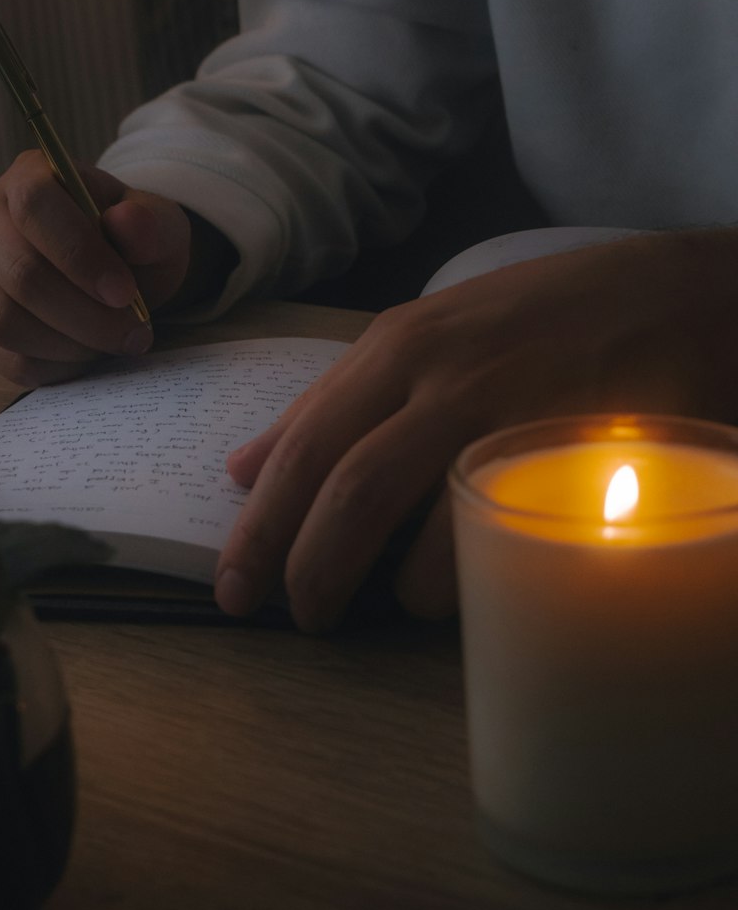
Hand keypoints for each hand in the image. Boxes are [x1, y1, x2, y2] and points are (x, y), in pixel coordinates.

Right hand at [0, 150, 193, 385]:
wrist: (119, 277)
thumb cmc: (133, 243)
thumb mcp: (158, 226)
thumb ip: (150, 224)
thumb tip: (129, 223)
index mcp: (28, 177)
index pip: (33, 205)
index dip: (79, 254)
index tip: (125, 293)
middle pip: (19, 273)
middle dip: (85, 314)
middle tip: (133, 331)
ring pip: (3, 321)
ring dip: (71, 344)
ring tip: (114, 341)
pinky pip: (6, 357)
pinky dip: (57, 366)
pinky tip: (89, 352)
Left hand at [213, 230, 737, 631]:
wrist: (679, 293)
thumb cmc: (542, 323)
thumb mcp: (427, 338)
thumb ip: (334, 401)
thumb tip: (243, 467)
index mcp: (396, 345)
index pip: (303, 444)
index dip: (259, 524)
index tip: (230, 585)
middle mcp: (439, 371)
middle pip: (345, 488)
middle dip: (307, 567)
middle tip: (299, 616)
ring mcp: (505, 407)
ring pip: (419, 515)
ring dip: (387, 585)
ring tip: (385, 607)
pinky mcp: (566, 445)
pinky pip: (491, 531)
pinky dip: (462, 576)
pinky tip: (462, 587)